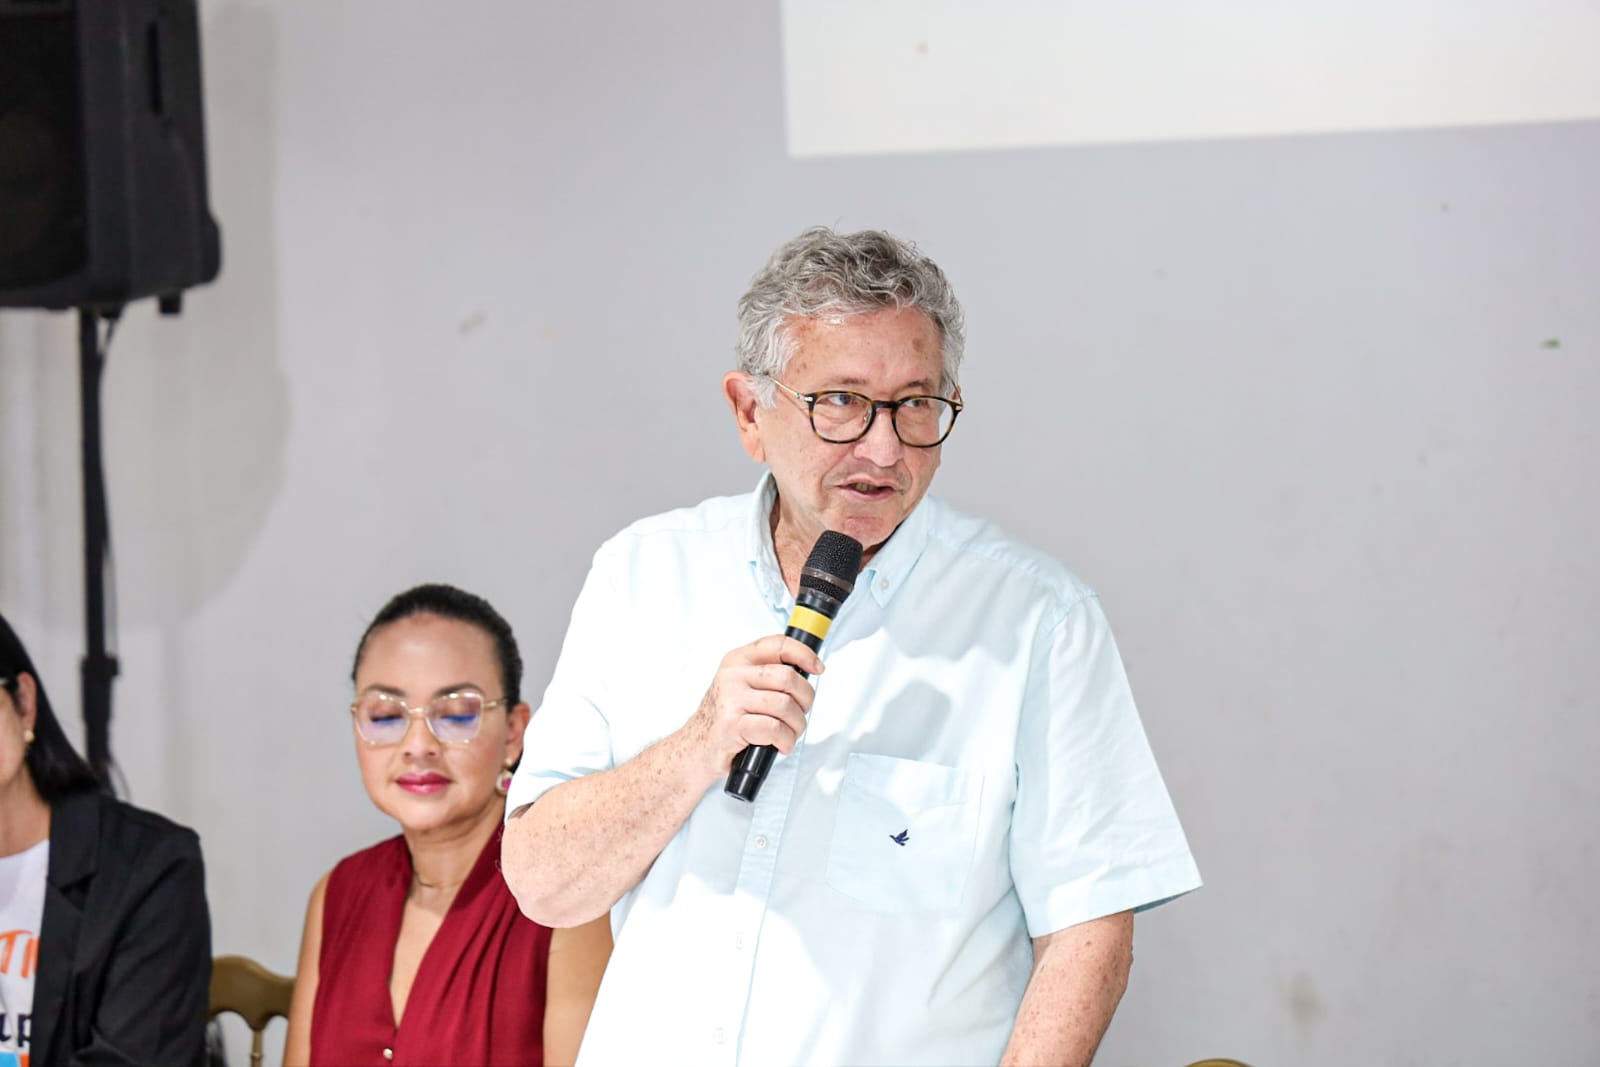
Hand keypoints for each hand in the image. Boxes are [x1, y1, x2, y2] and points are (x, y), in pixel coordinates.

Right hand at [680, 635, 822, 782]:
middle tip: (800, 713)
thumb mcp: (742, 686)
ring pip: (784, 705)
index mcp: (738, 660)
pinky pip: (774, 728)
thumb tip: (806, 671)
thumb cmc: (726, 718)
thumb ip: (768, 675)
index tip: (816, 668)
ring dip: (796, 725)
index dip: (804, 654)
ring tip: (789, 733)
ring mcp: (731, 699)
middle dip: (805, 700)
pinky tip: (781, 744)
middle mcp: (733, 675)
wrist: (696, 747)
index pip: (778, 644)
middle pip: (788, 677)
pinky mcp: (731, 725)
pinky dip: (785, 740)